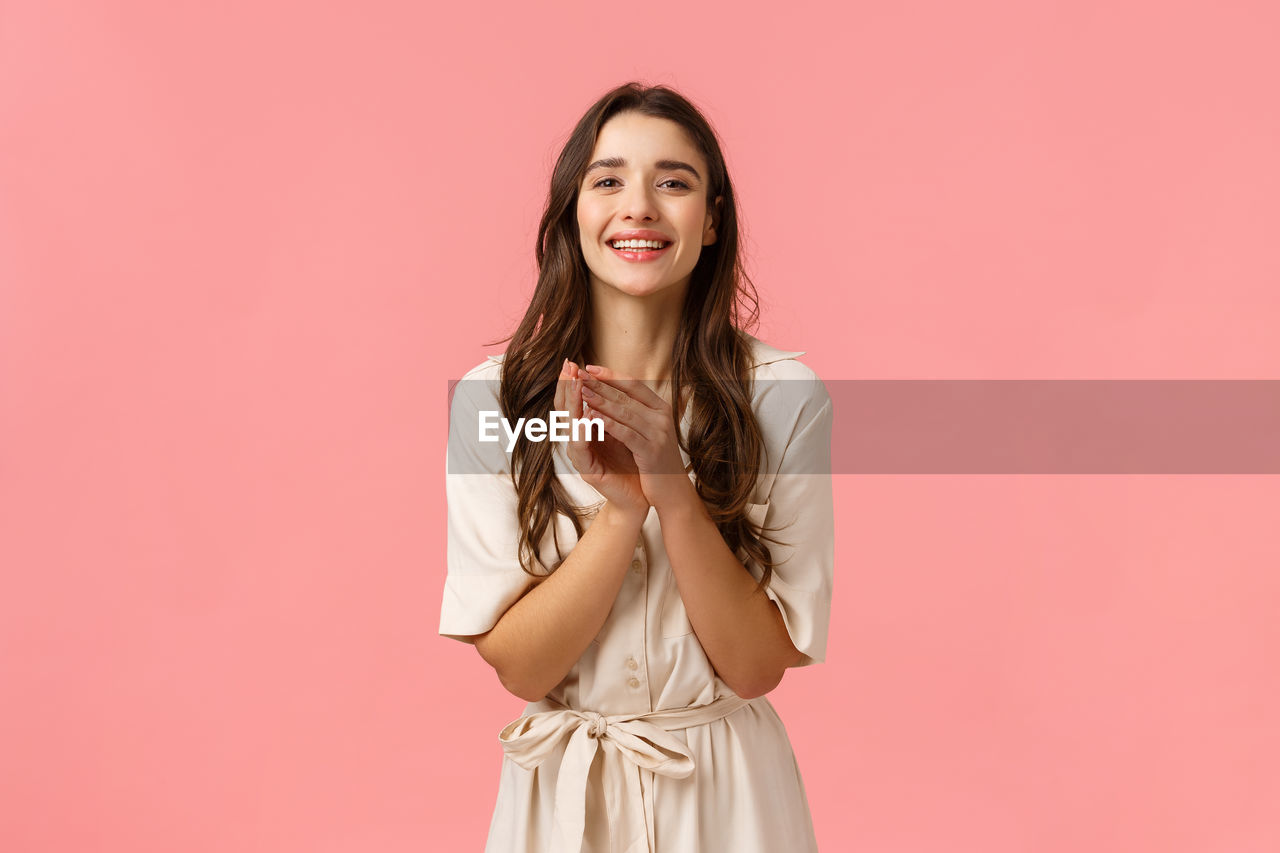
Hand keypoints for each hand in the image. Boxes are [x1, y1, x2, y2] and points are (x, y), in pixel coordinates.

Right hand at [555, 359, 648, 517]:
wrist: (638, 495)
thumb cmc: (631, 462)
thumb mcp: (622, 430)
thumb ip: (612, 412)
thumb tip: (611, 383)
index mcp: (586, 430)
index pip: (575, 402)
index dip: (572, 382)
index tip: (573, 360)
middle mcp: (578, 440)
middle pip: (567, 409)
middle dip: (567, 386)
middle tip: (568, 365)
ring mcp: (580, 455)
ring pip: (571, 425)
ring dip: (573, 404)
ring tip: (576, 384)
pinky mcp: (587, 469)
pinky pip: (581, 447)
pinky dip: (583, 432)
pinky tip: (586, 418)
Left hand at [577, 364, 696, 512]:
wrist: (672, 491)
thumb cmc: (654, 461)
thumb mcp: (646, 432)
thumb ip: (633, 413)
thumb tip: (608, 394)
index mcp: (661, 408)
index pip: (633, 384)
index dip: (611, 375)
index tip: (589, 367)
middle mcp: (662, 417)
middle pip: (627, 395)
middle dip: (600, 384)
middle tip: (578, 374)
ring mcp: (658, 433)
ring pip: (625, 411)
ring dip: (601, 400)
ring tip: (581, 391)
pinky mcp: (651, 451)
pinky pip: (626, 433)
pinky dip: (608, 424)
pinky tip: (592, 418)